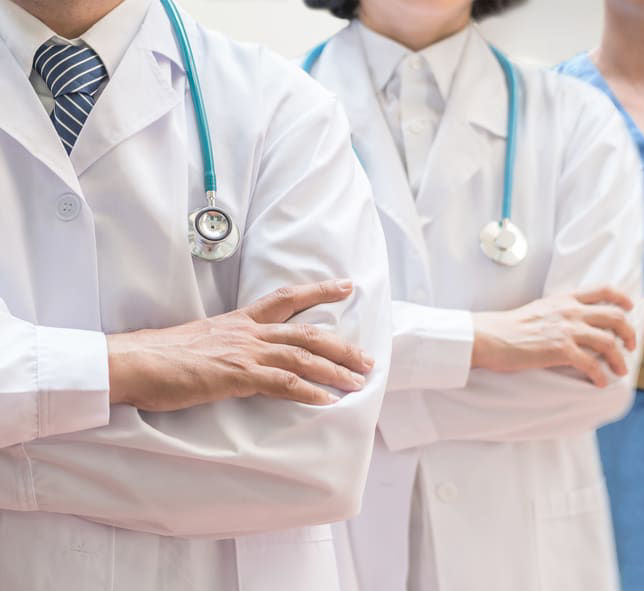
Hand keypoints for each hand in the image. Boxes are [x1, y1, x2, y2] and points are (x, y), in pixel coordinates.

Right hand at [107, 280, 374, 410]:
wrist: (132, 362)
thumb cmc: (159, 357)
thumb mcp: (200, 343)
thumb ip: (225, 347)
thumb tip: (237, 358)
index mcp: (239, 321)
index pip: (286, 298)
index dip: (319, 290)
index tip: (346, 284)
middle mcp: (247, 332)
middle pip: (308, 332)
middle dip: (342, 345)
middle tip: (368, 357)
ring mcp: (244, 352)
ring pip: (303, 356)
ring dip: (335, 370)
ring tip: (359, 382)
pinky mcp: (237, 375)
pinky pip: (282, 382)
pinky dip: (309, 392)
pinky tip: (327, 401)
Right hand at [471, 287, 636, 386]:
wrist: (492, 337)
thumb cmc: (512, 326)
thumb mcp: (542, 309)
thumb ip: (561, 310)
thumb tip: (577, 321)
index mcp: (566, 299)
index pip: (604, 290)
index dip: (622, 299)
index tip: (630, 309)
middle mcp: (571, 311)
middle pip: (615, 317)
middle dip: (629, 333)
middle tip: (631, 346)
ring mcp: (567, 330)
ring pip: (608, 342)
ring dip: (619, 358)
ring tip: (620, 370)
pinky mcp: (560, 350)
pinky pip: (591, 364)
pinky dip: (600, 375)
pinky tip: (600, 383)